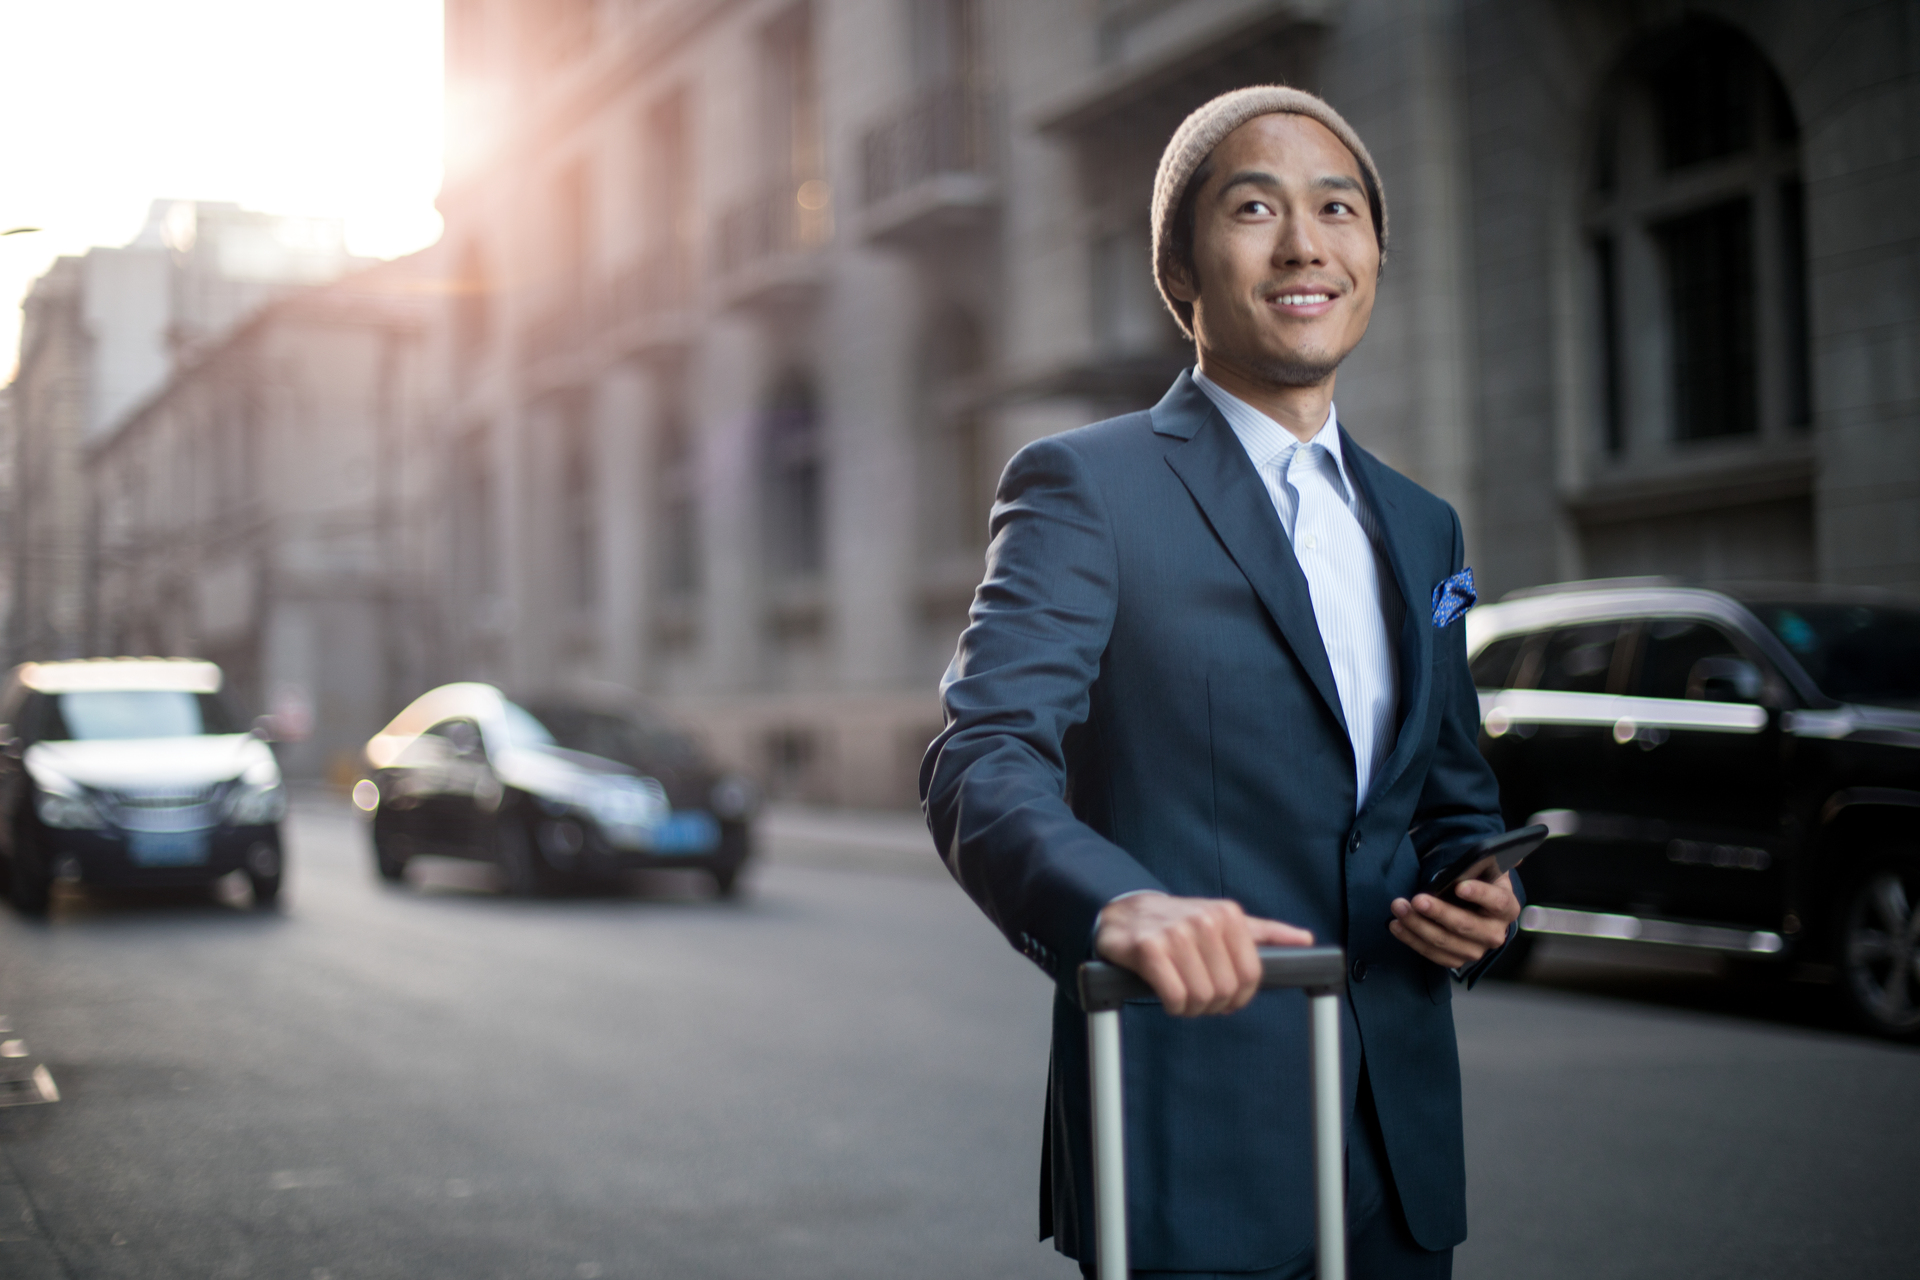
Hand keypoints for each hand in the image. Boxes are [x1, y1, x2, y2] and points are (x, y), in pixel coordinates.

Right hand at [1094, 892, 1313, 1016]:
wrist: (1126, 913)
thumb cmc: (1178, 923)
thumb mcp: (1223, 921)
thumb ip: (1265, 933)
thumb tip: (1305, 940)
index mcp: (1228, 915)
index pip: (1251, 976)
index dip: (1239, 997)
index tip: (1224, 997)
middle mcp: (1205, 920)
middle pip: (1226, 991)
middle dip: (1212, 1004)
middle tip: (1197, 996)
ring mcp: (1176, 933)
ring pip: (1200, 997)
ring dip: (1190, 1007)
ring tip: (1180, 995)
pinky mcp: (1149, 949)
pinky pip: (1174, 996)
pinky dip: (1172, 1005)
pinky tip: (1165, 996)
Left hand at [1388, 873, 1519, 968]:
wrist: (1472, 907)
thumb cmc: (1476, 884)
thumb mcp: (1484, 871)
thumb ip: (1484, 862)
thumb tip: (1489, 854)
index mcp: (1507, 907)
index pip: (1498, 901)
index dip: (1480, 894)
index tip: (1459, 886)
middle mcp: (1495, 933)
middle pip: (1466, 925)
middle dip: (1439, 912)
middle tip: (1417, 900)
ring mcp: (1476, 949)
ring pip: (1445, 941)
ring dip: (1418, 925)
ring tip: (1399, 908)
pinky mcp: (1457, 960)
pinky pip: (1433, 954)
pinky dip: (1412, 940)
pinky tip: (1396, 925)